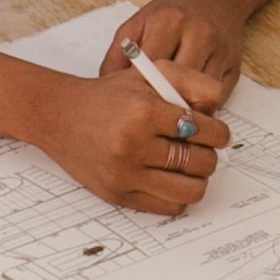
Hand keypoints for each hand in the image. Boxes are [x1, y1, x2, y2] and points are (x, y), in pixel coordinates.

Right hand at [47, 65, 229, 214]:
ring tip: (187, 165)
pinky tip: (169, 177)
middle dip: (208, 154)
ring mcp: (125, 174)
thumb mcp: (150, 73)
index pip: (207, 132)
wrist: (59, 116)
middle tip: (198, 147)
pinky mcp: (119, 195)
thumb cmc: (108, 96)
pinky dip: (178, 194)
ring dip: (197, 178)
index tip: (216, 133)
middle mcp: (133, 144)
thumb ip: (190, 82)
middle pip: (202, 162)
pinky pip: (169, 206)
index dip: (219, 133)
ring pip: (191, 190)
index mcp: (145, 111)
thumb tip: (216, 112)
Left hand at [112, 0, 242, 111]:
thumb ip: (118, 55)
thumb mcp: (138, 23)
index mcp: (170, 21)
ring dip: (185, 109)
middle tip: (148, 119)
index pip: (152, 66)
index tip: (131, 105)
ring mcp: (220, 52)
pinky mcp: (235, 67)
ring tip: (167, 117)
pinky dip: (201, 108)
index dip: (140, 90)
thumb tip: (106, 89)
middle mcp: (199, 34)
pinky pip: (218, 98)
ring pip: (202, 95)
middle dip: (162, 103)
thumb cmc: (173, 12)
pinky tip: (187, 108)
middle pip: (180, 84)